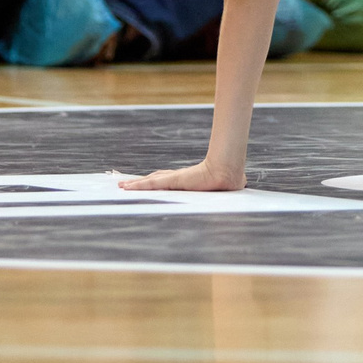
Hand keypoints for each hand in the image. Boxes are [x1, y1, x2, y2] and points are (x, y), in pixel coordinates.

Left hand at [120, 158, 245, 192]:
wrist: (228, 174)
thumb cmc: (228, 181)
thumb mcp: (222, 187)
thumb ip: (226, 186)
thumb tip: (241, 184)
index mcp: (186, 181)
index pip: (165, 180)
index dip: (153, 181)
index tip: (143, 183)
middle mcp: (178, 178)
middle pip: (153, 179)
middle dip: (139, 182)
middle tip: (124, 184)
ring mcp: (174, 179)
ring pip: (149, 182)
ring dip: (134, 184)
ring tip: (121, 186)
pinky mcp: (173, 181)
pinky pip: (152, 185)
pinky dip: (138, 186)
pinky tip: (127, 188)